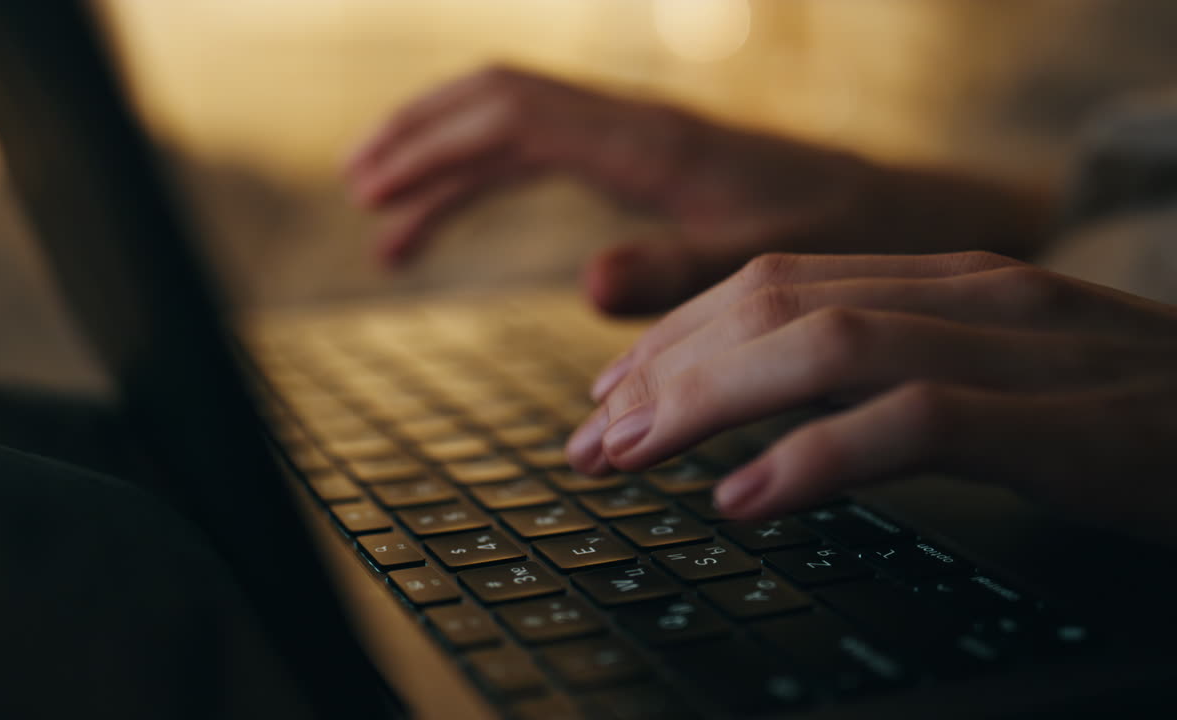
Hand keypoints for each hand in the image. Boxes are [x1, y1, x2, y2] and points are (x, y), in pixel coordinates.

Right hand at [346, 67, 1049, 314]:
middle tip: (359, 188)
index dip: (434, 142)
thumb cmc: (839, 237)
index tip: (373, 184)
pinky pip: (544, 152)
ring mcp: (635, 137)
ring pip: (512, 124)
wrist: (900, 210)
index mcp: (649, 142)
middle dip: (421, 137)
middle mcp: (632, 125)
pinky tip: (465, 218)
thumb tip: (583, 283)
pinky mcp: (644, 159)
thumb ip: (675, 274)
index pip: (514, 113)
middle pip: (496, 100)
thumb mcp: (763, 267)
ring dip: (445, 161)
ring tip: (388, 219)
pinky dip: (490, 181)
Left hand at [565, 251, 1176, 546]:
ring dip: (704, 401)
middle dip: (662, 369)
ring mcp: (1020, 351)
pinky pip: (914, 422)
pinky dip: (815, 457)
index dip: (672, 333)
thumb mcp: (996, 374)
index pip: (773, 281)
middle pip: (774, 304)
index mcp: (949, 281)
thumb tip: (767, 413)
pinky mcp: (1064, 424)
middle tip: (589, 437)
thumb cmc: (1134, 414)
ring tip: (628, 456)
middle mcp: (973, 294)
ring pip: (824, 344)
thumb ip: (888, 373)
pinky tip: (743, 499)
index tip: (608, 392)